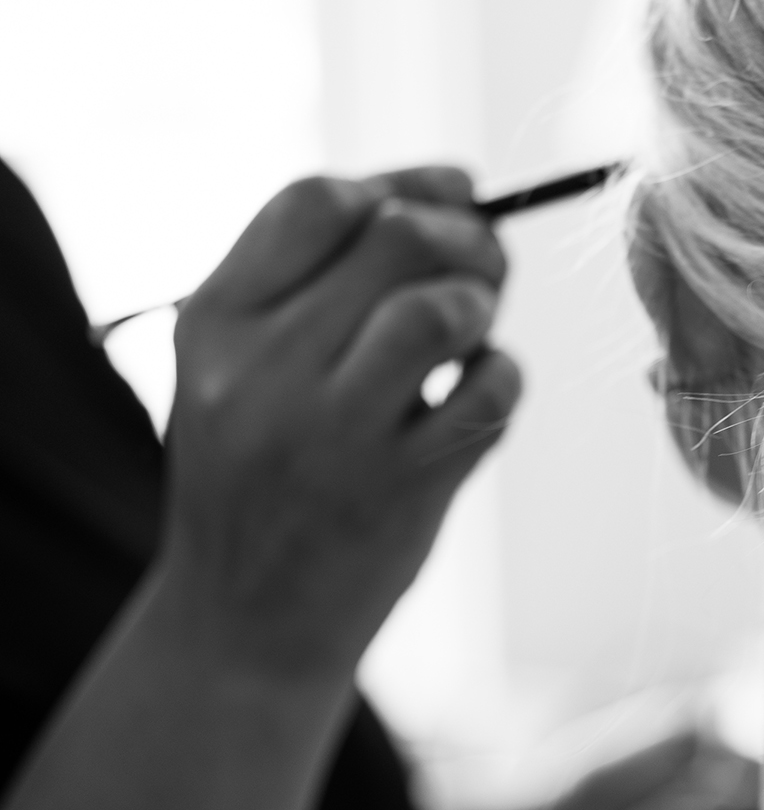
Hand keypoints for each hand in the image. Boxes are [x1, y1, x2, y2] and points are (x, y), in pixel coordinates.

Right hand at [156, 166, 520, 685]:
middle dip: (466, 237)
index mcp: (214, 323)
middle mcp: (264, 371)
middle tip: (485, 267)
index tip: (448, 196)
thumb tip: (450, 192)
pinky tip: (477, 396)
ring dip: (482, 304)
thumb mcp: (236, 371)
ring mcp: (334, 434)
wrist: (242, 625)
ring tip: (474, 333)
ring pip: (441, 309)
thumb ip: (315, 284)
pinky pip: (489, 393)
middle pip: (396, 240)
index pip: (318, 201)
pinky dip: (503, 377)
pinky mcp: (402, 490)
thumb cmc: (257, 476)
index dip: (402, 184)